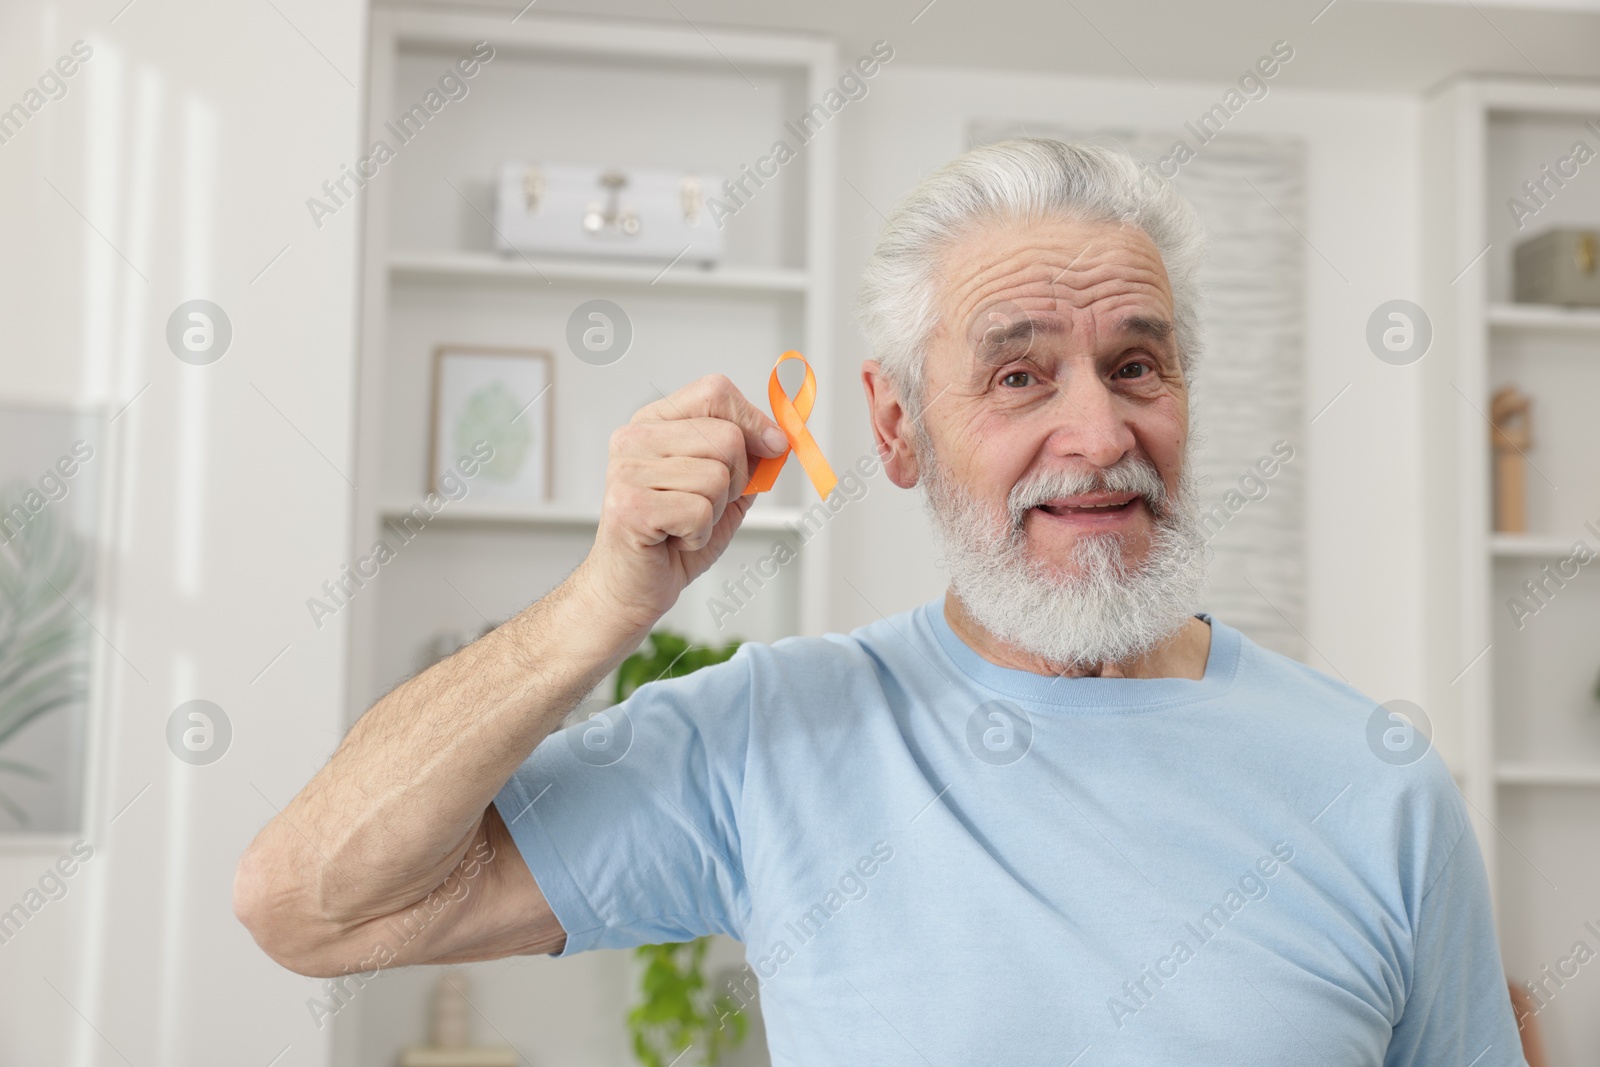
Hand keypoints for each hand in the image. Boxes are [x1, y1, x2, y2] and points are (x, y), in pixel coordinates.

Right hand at [577, 374, 789, 631]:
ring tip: (684, 525)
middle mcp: (635, 438)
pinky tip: (674, 539)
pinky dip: (699, 534)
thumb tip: (780, 438)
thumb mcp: (725, 488)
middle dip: (735, 481)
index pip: (715, 392)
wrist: (632, 586)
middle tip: (705, 505)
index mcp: (655, 422)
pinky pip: (699, 511)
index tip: (773, 446)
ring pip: (717, 477)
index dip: (754, 419)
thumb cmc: (674, 536)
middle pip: (726, 438)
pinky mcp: (629, 506)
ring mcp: (627, 471)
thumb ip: (750, 458)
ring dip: (714, 512)